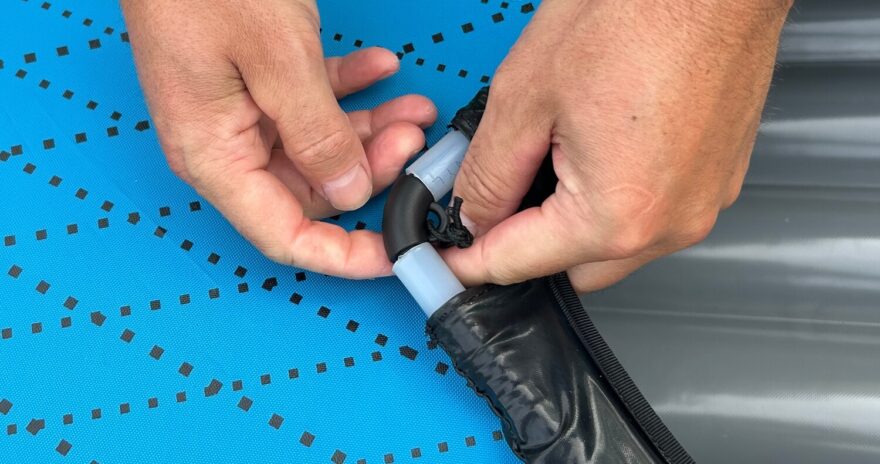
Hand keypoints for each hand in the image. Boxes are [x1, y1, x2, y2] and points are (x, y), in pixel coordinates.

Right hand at [121, 0, 436, 277]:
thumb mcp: (277, 61)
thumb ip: (317, 134)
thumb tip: (349, 190)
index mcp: (215, 156)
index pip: (284, 236)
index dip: (343, 254)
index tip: (392, 252)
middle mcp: (226, 144)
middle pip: (311, 189)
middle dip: (370, 171)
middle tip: (411, 140)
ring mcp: (241, 112)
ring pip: (320, 147)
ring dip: (370, 130)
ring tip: (412, 108)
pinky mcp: (255, 81)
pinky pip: (312, 104)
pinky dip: (350, 92)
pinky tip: (380, 69)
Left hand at [444, 0, 792, 291]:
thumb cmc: (638, 13)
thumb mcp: (525, 96)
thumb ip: (489, 173)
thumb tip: (473, 215)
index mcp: (616, 215)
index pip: (518, 264)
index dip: (470, 262)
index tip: (448, 259)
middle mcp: (669, 225)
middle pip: (570, 268)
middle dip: (526, 243)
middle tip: (494, 196)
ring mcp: (703, 203)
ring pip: (613, 247)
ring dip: (572, 222)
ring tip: (551, 157)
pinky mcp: (718, 178)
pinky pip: (651, 215)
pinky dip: (614, 200)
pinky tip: (597, 147)